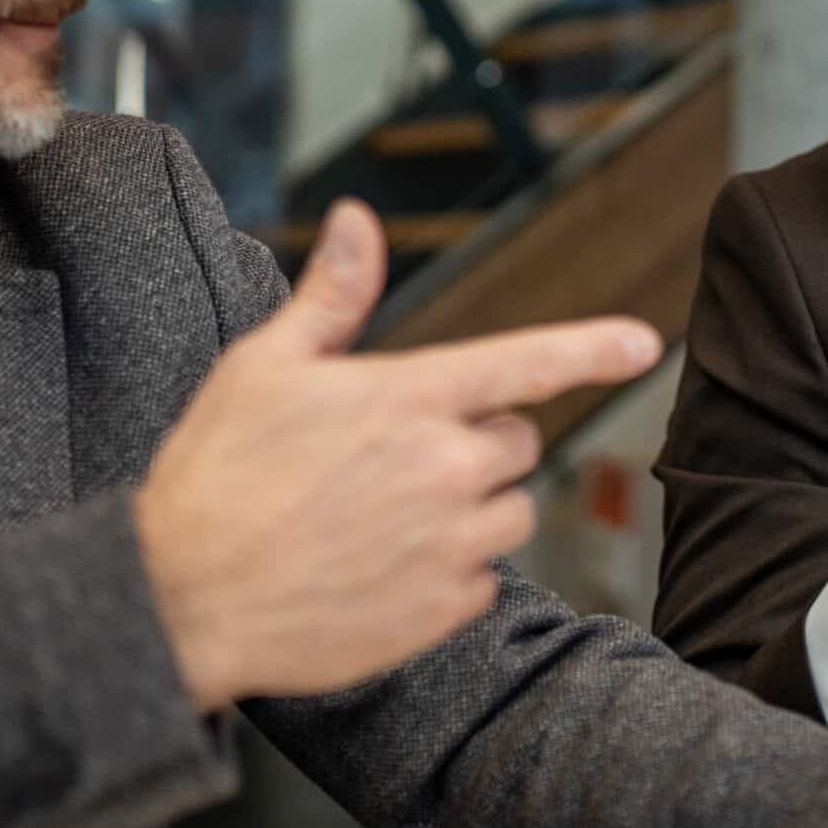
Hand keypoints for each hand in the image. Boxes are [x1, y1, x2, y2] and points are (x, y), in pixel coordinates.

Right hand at [133, 200, 662, 708]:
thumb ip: (333, 296)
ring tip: (384, 518)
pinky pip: (482, 579)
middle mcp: (446, 468)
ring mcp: (451, 544)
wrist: (181, 599)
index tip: (647, 343)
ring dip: (471, 509)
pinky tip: (379, 569)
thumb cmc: (215, 474)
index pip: (526, 362)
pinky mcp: (445, 610)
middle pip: (516, 442)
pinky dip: (447, 573)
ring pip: (511, 511)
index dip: (592, 348)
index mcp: (411, 397)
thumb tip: (359, 218)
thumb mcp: (264, 366)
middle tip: (392, 460)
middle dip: (474, 443)